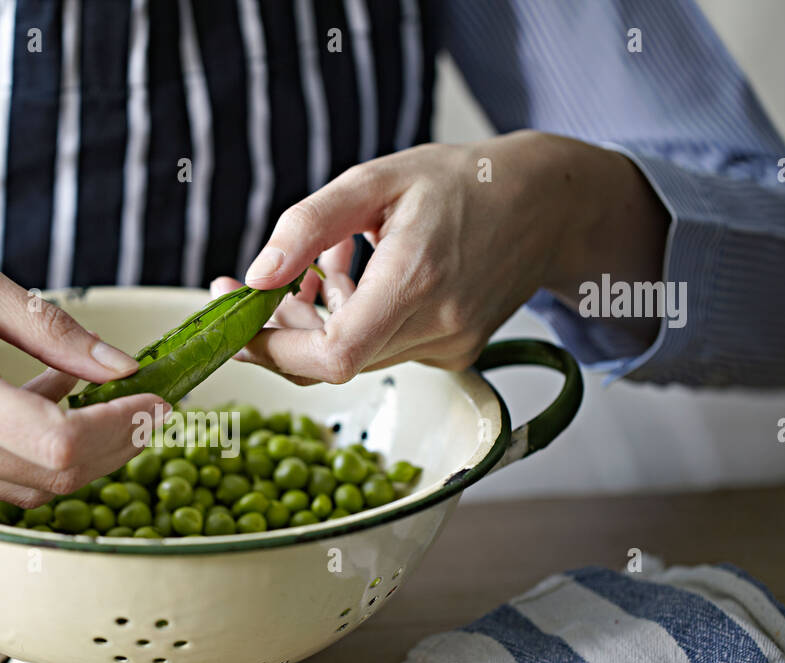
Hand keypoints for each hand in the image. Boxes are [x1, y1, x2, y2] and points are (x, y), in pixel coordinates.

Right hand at [0, 228, 163, 506]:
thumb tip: (117, 364)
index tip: (155, 398)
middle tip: (148, 406)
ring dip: (83, 459)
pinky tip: (52, 409)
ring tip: (110, 407)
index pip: (56, 443)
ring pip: (28, 492)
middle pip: (53, 478)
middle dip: (116, 449)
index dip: (120, 430)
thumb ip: (45, 326)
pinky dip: (38, 459)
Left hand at [213, 130, 667, 382]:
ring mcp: (449, 348)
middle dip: (281, 334)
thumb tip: (255, 276)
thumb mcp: (376, 180)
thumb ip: (309, 225)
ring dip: (316, 325)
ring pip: (354, 358)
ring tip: (316, 271)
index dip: (275, 352)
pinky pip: (382, 351)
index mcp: (416, 278)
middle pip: (333, 362)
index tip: (238, 326)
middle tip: (247, 292)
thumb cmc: (461, 182)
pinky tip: (356, 281)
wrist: (546, 205)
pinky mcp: (454, 354)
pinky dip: (354, 324)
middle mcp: (437, 325)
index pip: (333, 355)